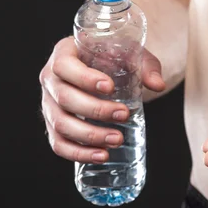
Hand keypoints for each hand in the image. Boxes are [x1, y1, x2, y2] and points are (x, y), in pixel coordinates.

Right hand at [39, 37, 165, 163]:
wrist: (104, 66)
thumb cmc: (114, 56)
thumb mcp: (131, 54)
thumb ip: (146, 67)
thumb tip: (158, 85)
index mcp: (64, 52)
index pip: (64, 65)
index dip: (84, 78)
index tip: (110, 87)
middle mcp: (51, 78)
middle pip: (64, 98)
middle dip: (95, 110)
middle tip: (124, 114)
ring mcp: (48, 103)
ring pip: (60, 124)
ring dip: (89, 135)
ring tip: (117, 139)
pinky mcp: (54, 124)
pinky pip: (58, 143)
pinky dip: (78, 152)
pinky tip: (101, 155)